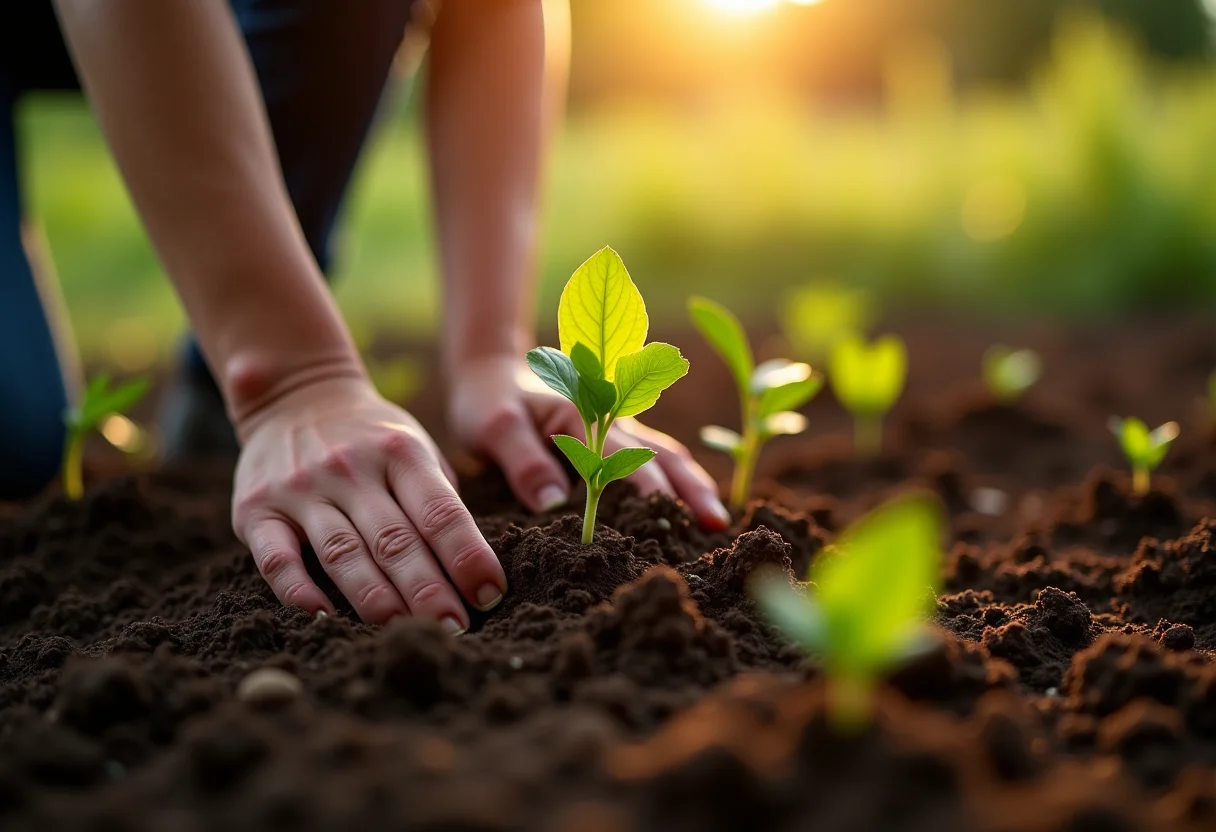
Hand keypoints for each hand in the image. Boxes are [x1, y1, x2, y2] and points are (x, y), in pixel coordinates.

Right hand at [231, 376, 507, 629]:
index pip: (440, 512)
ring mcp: (302, 489)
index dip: (467, 556)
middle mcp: (352, 469)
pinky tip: (322, 616)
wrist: (296, 396)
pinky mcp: (257, 510)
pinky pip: (277, 558)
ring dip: (375, 598)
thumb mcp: (415, 448)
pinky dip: (297, 590)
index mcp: (401, 453)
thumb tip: (472, 567)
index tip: (490, 595)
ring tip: (402, 631)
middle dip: (428, 591)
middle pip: (395, 541)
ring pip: (342, 553)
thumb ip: (439, 499)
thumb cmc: (373, 440)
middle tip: (454, 629)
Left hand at [448, 356, 730, 528]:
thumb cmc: (489, 402)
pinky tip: (691, 507)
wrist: (490, 375)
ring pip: (667, 456)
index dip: (646, 493)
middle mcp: (611, 419)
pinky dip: (679, 480)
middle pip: (662, 455)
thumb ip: (522, 460)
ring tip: (717, 522)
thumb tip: (553, 504)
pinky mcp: (615, 440)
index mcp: (585, 414)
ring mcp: (618, 428)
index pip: (623, 459)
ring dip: (693, 485)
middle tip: (717, 526)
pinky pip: (655, 459)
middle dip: (691, 489)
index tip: (665, 526)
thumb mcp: (494, 426)